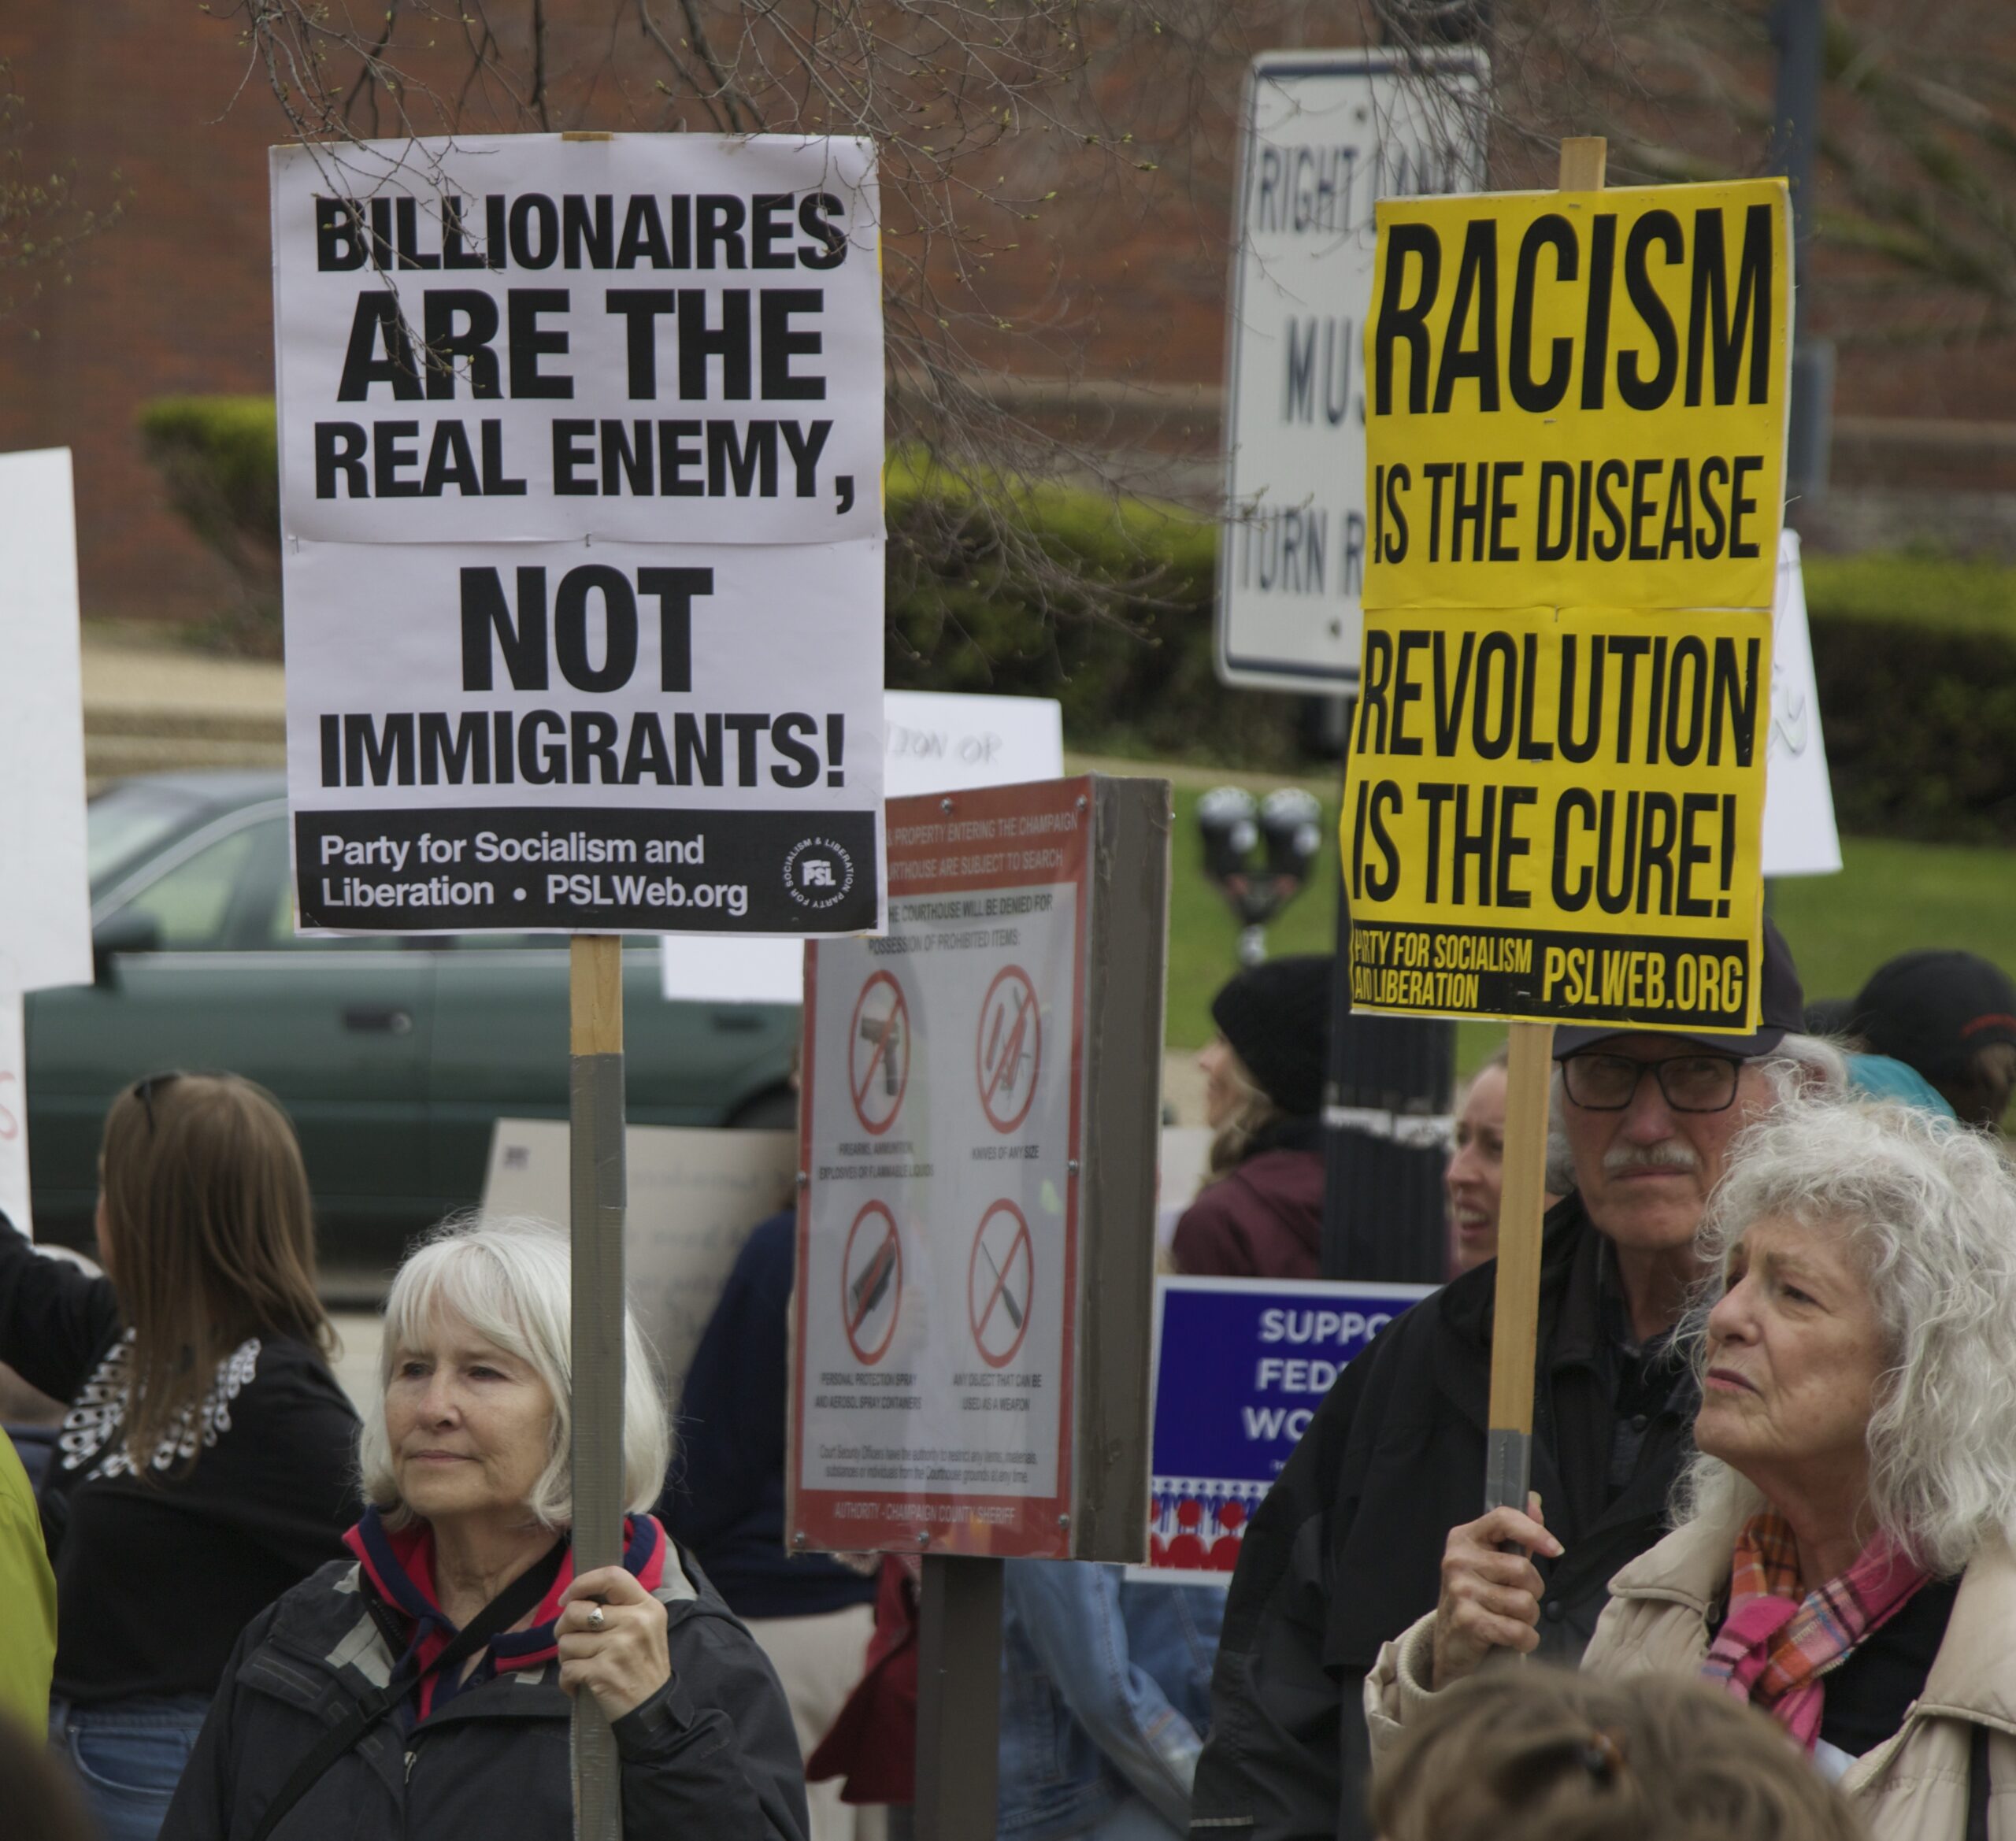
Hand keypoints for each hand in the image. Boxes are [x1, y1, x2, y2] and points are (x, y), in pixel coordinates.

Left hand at [557, 1567, 670, 1719]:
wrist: (653, 1710)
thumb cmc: (644, 1666)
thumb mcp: (646, 1627)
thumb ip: (620, 1609)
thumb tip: (574, 1600)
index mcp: (646, 1607)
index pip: (611, 1576)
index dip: (582, 1583)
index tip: (567, 1598)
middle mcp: (635, 1622)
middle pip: (576, 1611)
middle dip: (564, 1628)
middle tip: (572, 1642)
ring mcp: (618, 1647)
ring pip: (566, 1641)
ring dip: (567, 1657)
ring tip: (583, 1665)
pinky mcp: (603, 1672)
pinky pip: (566, 1668)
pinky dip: (567, 1680)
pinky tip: (579, 1684)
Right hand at [1429, 1497, 1561, 1689]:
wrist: (1450, 1644)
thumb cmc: (1478, 1598)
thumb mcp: (1493, 1562)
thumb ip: (1516, 1534)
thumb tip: (1535, 1501)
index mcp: (1464, 1538)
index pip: (1503, 1519)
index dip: (1534, 1531)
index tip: (1555, 1550)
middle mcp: (1458, 1559)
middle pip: (1523, 1570)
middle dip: (1533, 1592)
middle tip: (1516, 1601)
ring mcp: (1460, 1590)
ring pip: (1525, 1603)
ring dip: (1528, 1619)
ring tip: (1510, 1620)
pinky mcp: (1468, 1621)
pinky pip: (1519, 1630)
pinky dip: (1525, 1640)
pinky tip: (1512, 1639)